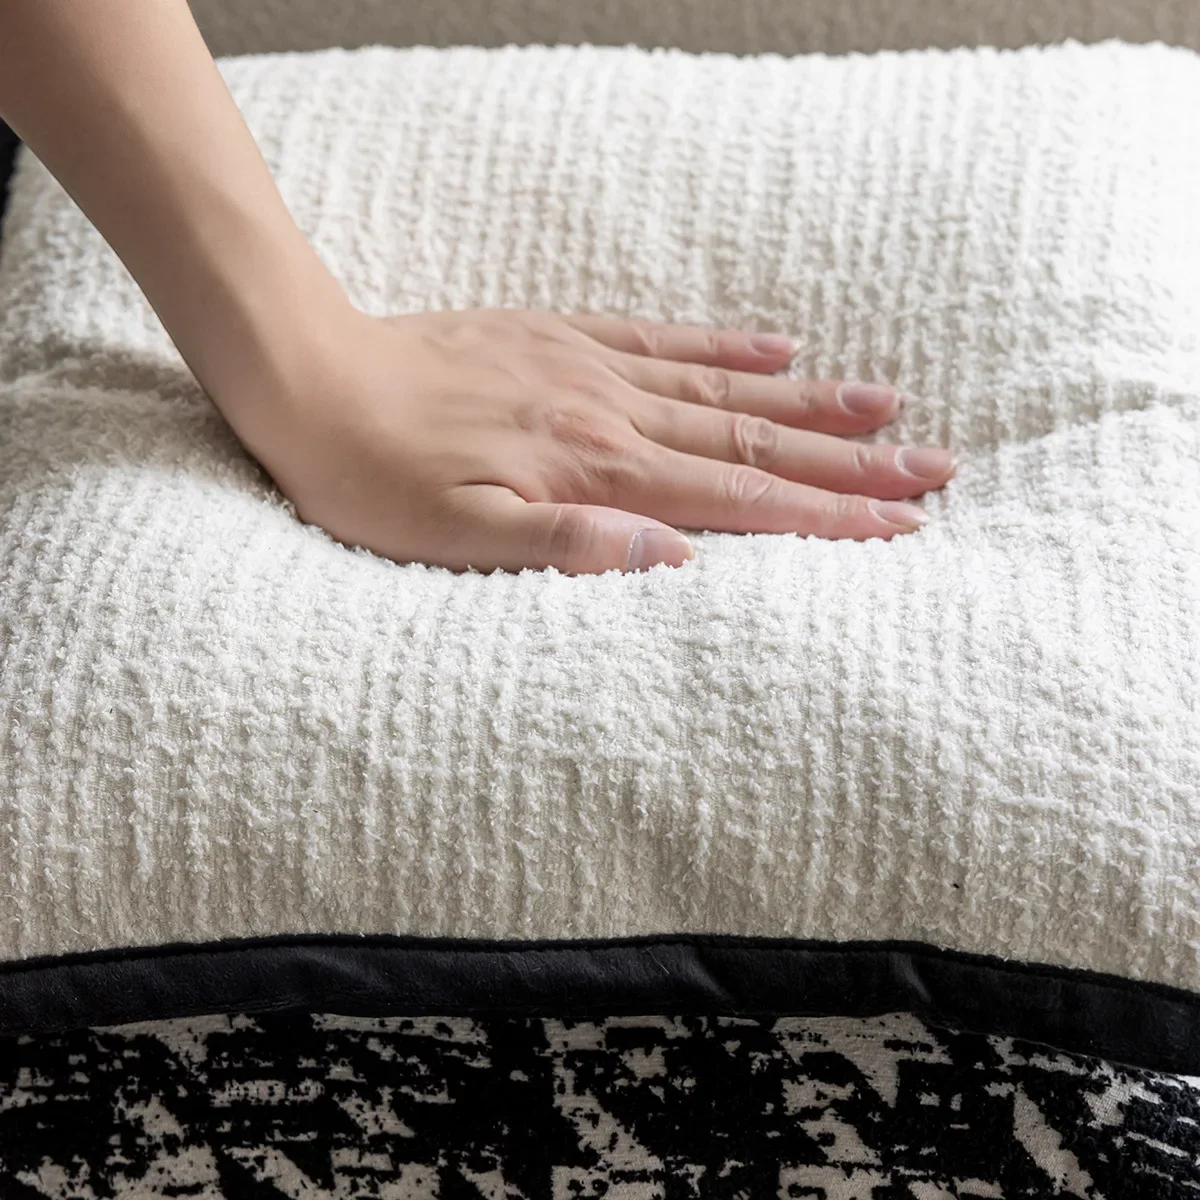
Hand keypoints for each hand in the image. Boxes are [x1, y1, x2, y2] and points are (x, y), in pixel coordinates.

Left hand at [231, 305, 957, 574]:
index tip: (901, 528)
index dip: (825, 518)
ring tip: (891, 408)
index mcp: (595, 472)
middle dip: (850, 464)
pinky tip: (780, 346)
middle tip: (936, 468)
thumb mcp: (452, 540)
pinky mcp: (566, 340)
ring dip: (814, 403)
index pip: (736, 500)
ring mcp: (594, 369)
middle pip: (755, 441)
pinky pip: (665, 340)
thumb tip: (675, 557)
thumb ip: (567, 549)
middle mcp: (612, 414)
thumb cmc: (375, 477)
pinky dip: (730, 347)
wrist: (312, 378)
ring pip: (726, 391)